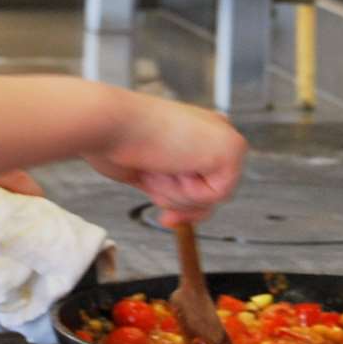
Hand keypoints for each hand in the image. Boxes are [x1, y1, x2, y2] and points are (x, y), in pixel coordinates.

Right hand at [85, 89, 245, 225]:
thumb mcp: (152, 174)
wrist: (110, 124)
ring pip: (212, 199)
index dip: (184, 207)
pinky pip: (216, 196)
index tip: (165, 219)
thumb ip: (176, 189)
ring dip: (178, 193)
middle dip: (179, 200)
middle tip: (153, 174)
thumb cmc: (116, 141)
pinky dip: (189, 191)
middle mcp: (215, 131)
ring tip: (158, 163)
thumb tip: (189, 215)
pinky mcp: (232, 149)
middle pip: (211, 196)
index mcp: (197, 131)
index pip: (204, 184)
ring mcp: (226, 137)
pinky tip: (171, 165)